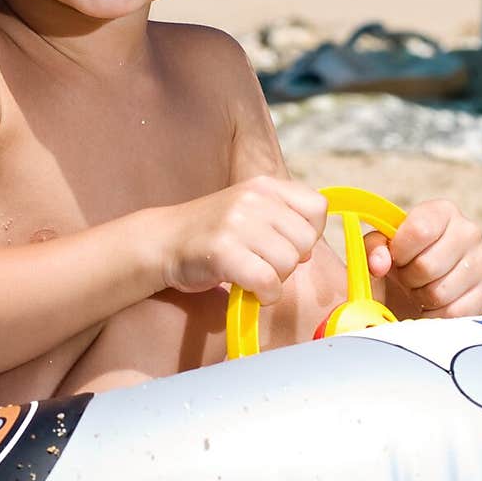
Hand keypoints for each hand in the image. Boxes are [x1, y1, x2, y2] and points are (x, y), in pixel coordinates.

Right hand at [161, 176, 327, 303]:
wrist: (163, 241)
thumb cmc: (212, 233)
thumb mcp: (250, 211)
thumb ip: (282, 221)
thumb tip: (309, 251)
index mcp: (264, 186)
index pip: (317, 208)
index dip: (309, 234)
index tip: (286, 244)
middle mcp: (254, 199)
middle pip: (306, 241)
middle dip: (290, 261)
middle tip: (263, 263)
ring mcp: (237, 223)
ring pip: (289, 263)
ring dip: (275, 280)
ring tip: (251, 274)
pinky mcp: (223, 250)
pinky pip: (268, 281)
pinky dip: (264, 294)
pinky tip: (249, 290)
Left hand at [364, 199, 481, 318]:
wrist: (416, 287)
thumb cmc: (398, 262)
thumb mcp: (378, 248)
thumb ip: (373, 248)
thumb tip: (380, 263)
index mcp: (442, 212)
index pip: (419, 231)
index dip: (399, 252)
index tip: (396, 258)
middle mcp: (468, 231)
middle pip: (428, 266)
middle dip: (409, 279)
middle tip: (408, 277)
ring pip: (440, 292)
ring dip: (422, 298)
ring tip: (421, 289)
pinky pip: (456, 312)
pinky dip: (437, 315)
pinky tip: (433, 305)